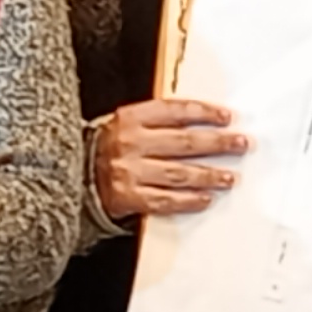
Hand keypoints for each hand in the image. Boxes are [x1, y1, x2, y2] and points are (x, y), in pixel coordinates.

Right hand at [93, 96, 243, 220]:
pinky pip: (165, 200)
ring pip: (179, 174)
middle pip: (183, 143)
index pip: (174, 111)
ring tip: (230, 177)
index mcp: (129, 118)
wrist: (70, 176)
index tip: (227, 117)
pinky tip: (206, 199)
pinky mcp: (128, 197)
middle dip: (217, 143)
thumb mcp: (124, 125)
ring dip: (209, 176)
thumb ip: (156, 122)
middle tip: (241, 144)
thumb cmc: (105, 148)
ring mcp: (128, 171)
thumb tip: (202, 123)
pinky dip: (189, 201)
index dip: (204, 113)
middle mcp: (129, 143)